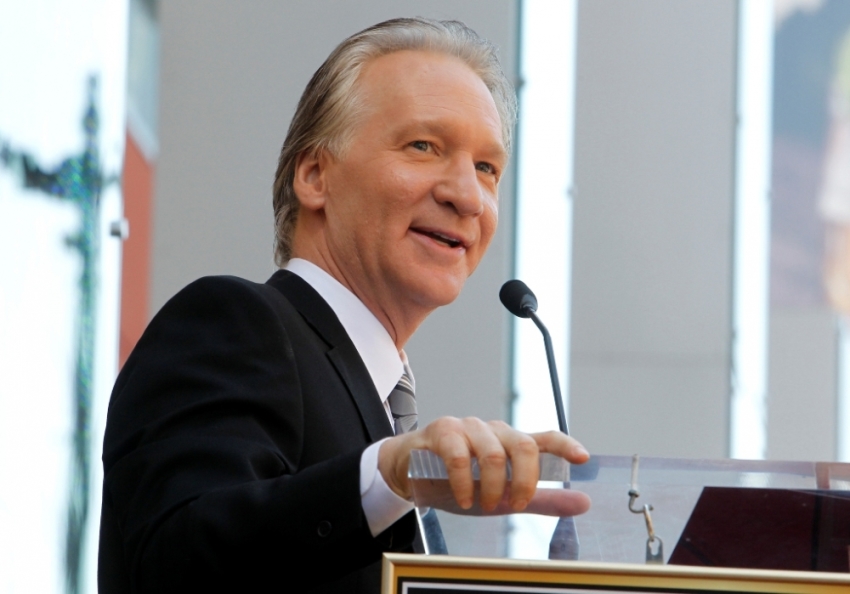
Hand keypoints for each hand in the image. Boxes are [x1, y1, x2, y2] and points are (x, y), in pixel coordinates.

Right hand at [377, 417, 590, 514]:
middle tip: (515, 504)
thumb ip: (542, 500)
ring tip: (484, 506)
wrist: (409, 475)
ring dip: (492, 487)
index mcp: (511, 442)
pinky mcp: (443, 430)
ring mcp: (468, 428)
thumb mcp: (503, 497)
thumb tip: (583, 502)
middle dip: (524, 481)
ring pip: (493, 453)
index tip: (583, 458)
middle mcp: (493, 430)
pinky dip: (464, 483)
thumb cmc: (457, 483)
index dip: (565, 445)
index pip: (544, 438)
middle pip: (523, 446)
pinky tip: (464, 499)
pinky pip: (459, 456)